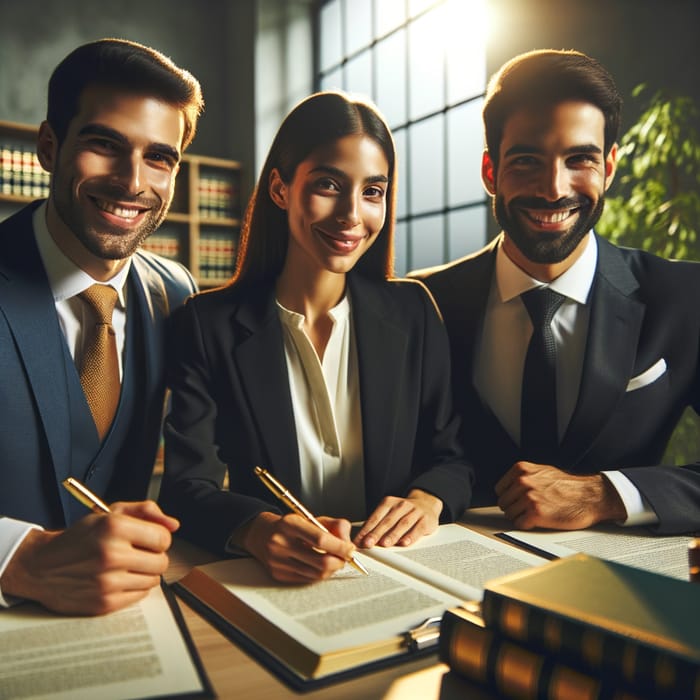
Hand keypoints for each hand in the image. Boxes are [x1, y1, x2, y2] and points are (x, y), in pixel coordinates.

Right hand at [0, 500, 178, 614]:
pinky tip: (119, 579)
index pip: (163, 538)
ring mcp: (107, 581)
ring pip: (153, 580)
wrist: (41, 566)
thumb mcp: (109, 513)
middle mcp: (111, 554)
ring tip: (126, 567)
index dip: (158, 538)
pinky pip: (140, 596)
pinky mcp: (103, 603)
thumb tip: (173, 525)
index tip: (149, 540)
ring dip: (145, 573)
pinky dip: (134, 588)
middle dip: (154, 556)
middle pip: (161, 561)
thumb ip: (146, 512)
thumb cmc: (80, 538)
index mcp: (114, 527)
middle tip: (138, 554)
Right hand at [241, 512, 354, 582]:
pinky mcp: (278, 574)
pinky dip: (319, 574)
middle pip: (320, 561)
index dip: (340, 547)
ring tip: (334, 561)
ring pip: (316, 574)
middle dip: (339, 561)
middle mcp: (281, 543)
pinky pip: (308, 579)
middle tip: (345, 557)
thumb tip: (348, 543)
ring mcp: (278, 561)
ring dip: (332, 569)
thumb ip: (334, 525)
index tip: (350, 549)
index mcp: (290, 524)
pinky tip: (320, 565)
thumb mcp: (311, 517)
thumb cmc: (289, 525)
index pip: (320, 539)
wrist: (260, 534)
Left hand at [354, 490, 441, 547]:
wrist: (426, 504)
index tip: (359, 540)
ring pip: (402, 524)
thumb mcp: (389, 513)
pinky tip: (404, 543)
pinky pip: (418, 528)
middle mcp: (401, 505)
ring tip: (384, 544)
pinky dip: (411, 536)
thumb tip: (362, 539)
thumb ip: (377, 524)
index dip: (366, 529)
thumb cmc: (403, 512)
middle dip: (376, 533)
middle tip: (368, 543)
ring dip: (392, 535)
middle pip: (387, 521)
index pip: (376, 517)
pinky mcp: (426, 520)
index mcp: (389, 502)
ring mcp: (414, 512)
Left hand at [495, 462, 626, 529]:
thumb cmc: (569, 486)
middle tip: (529, 509)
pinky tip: (539, 520)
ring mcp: (528, 497)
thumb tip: (508, 487)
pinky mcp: (535, 513)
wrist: (590, 496)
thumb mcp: (542, 471)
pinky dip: (527, 525)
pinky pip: (519, 524)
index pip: (499, 489)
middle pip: (503, 503)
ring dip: (520, 517)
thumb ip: (524, 476)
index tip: (517, 501)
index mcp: (521, 469)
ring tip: (536, 514)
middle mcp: (523, 481)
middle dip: (514, 508)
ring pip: (509, 514)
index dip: (509, 497)